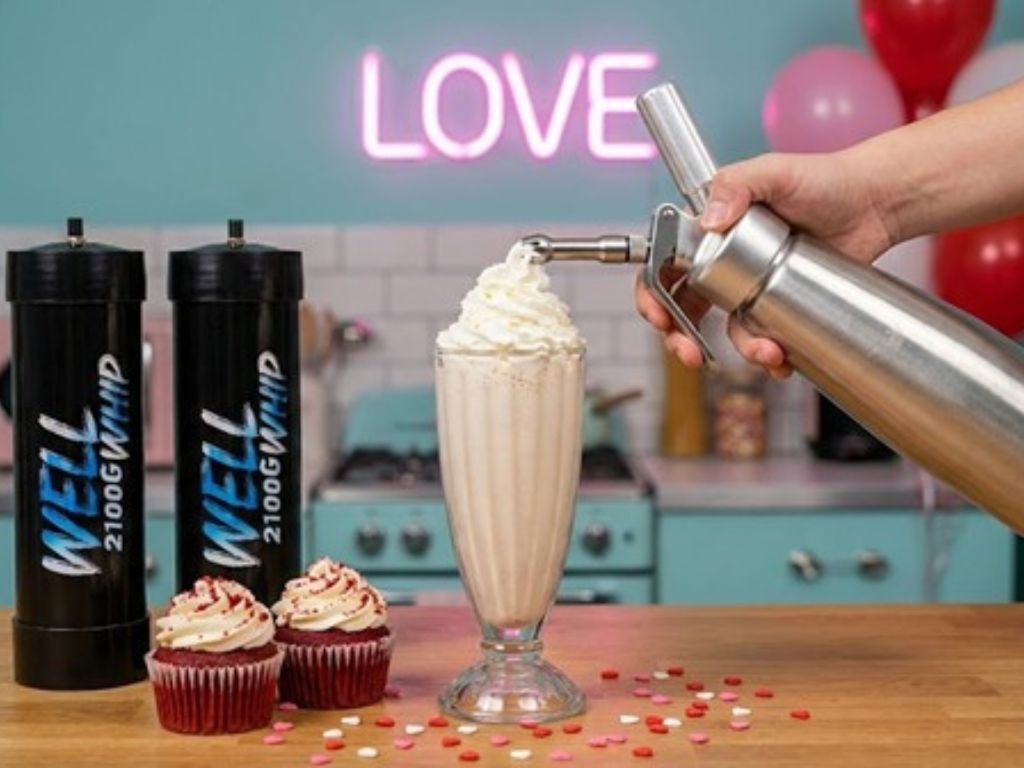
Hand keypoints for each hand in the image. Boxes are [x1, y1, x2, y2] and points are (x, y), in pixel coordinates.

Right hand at [636, 150, 894, 376]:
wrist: (874, 202)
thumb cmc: (823, 178)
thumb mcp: (775, 171)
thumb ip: (737, 184)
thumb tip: (710, 220)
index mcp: (709, 232)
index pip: (664, 267)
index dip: (652, 296)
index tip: (659, 316)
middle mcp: (724, 262)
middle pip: (683, 309)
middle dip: (679, 338)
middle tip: (688, 353)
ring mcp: (752, 287)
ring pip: (728, 331)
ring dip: (740, 351)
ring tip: (766, 354)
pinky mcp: (781, 304)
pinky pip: (766, 337)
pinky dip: (771, 356)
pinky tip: (783, 360)